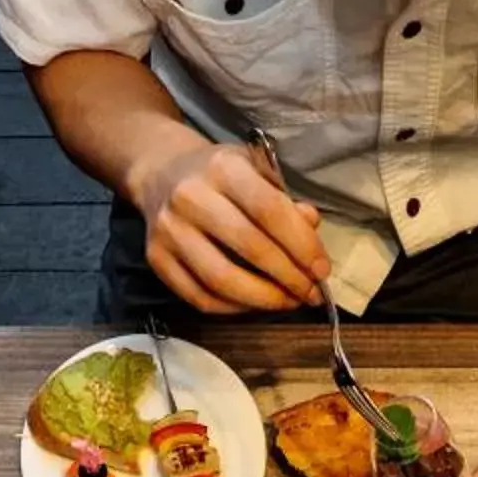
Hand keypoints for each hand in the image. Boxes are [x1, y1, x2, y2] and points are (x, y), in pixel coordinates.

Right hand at [126, 141, 327, 314]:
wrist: (161, 174)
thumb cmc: (219, 175)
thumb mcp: (255, 170)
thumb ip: (285, 199)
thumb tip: (312, 227)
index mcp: (222, 167)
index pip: (269, 210)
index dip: (301, 245)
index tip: (322, 270)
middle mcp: (191, 197)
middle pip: (249, 247)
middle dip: (288, 277)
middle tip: (310, 293)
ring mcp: (169, 230)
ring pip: (222, 280)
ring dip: (263, 300)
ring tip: (287, 302)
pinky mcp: (155, 259)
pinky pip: (200, 298)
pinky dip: (234, 309)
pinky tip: (255, 304)